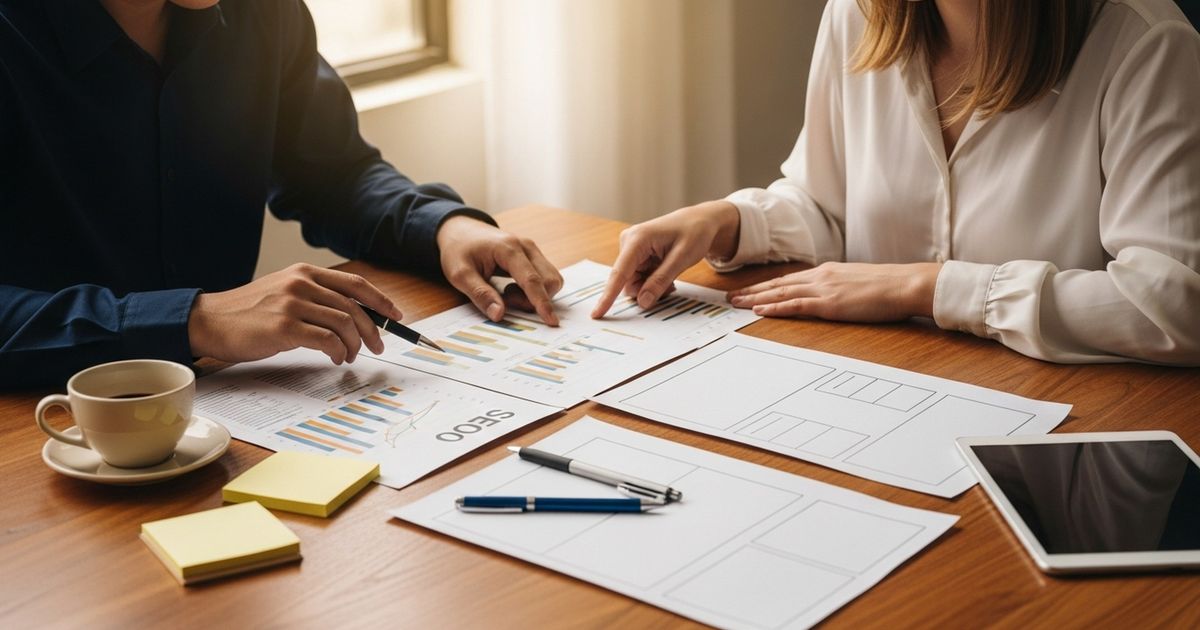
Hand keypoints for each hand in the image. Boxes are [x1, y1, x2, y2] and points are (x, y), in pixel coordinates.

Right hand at [188, 263, 400, 364]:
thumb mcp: (285, 293)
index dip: (380, 300)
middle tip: (377, 347)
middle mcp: (301, 283)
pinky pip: (326, 340)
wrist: (210, 321)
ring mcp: (292, 304)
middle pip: (354, 307)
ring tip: (349, 356)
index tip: (395, 315)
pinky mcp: (284, 327)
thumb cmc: (249, 312)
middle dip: (373, 330)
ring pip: (344, 324)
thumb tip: (354, 317)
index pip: (355, 283)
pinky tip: (334, 358)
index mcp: (305, 272)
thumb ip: (316, 298)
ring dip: (354, 345)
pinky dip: (337, 351)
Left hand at [437, 215, 563, 324]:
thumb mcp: (460, 274)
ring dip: (534, 296)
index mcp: (508, 249)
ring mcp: (532, 250)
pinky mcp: (534, 256)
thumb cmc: (458, 250)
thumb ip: (480, 295)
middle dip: (533, 300)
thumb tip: (499, 315)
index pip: (532, 280)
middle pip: (548, 281)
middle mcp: (526, 247)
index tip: (551, 321)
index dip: (542, 302)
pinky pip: (546, 278)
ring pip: (551, 280)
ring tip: (508, 293)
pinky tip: (514, 288)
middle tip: (505, 299)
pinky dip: (534, 290)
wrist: (460, 230)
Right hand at [591, 200, 739, 317]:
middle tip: (670, 287)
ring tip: (671, 277)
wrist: (700, 221)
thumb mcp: (682, 259)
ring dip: (651, 286)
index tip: (597, 314)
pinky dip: (652, 281)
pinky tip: (665, 272)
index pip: (619, 273)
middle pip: (627, 281)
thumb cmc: (694, 233)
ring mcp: (631, 248)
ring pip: (633, 281)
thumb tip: (642, 302)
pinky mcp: (635, 253)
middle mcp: (628, 242)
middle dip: (646, 289)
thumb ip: (660, 281)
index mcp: (637, 239)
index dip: (608, 296)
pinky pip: (638, 277)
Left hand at [727, 262, 941, 321]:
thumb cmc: (888, 287)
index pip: (789, 279)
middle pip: (778, 284)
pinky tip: (760, 310)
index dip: (767, 285)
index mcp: (827, 272)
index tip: (750, 290)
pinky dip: (775, 307)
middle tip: (731, 298)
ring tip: (736, 304)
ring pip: (780, 293)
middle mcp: (820, 277)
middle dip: (752, 290)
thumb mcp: (859, 283)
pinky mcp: (829, 303)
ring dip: (756, 299)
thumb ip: (841, 288)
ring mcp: (823, 289)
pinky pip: (795, 305)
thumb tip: (833, 296)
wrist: (905, 283)